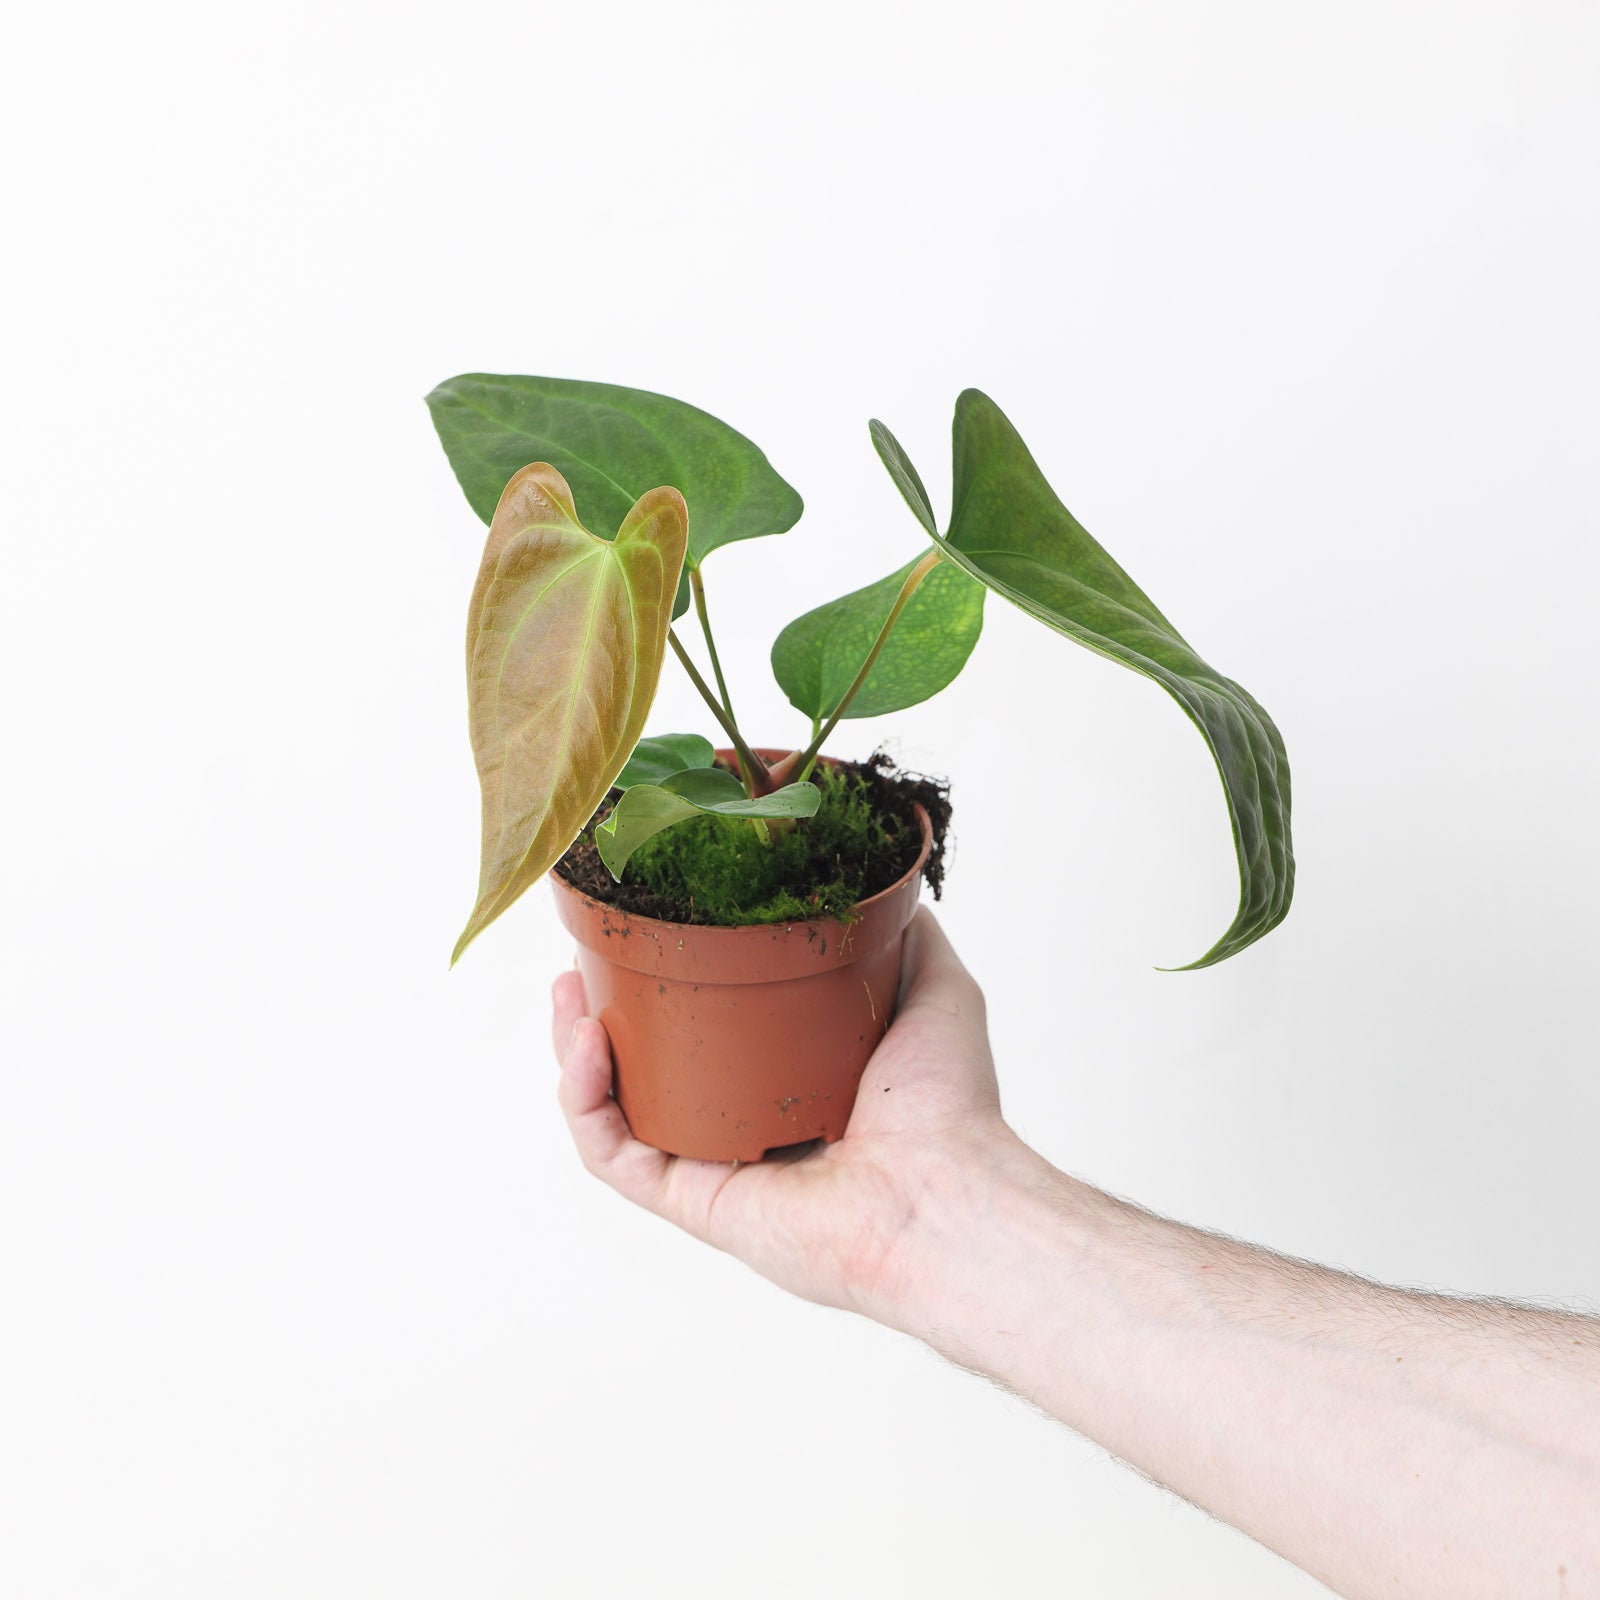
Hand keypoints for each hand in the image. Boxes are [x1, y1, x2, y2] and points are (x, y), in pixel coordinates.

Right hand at [551, 907, 1032, 1320]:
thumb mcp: (934, 984)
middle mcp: (746, 1122)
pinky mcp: (694, 1204)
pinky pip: (614, 1156)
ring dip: (576, 1050)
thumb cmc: (949, 1100)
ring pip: (617, 1108)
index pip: (707, 1026)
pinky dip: (586, 1103)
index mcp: (791, 1077)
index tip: (641, 929)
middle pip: (646, 1065)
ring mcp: (715, 1166)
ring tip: (566, 994)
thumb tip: (878, 877)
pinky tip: (587, 1046)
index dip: (665, 980)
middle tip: (581, 962)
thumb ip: (903, 932)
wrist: (944, 1191)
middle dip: (600, 1013)